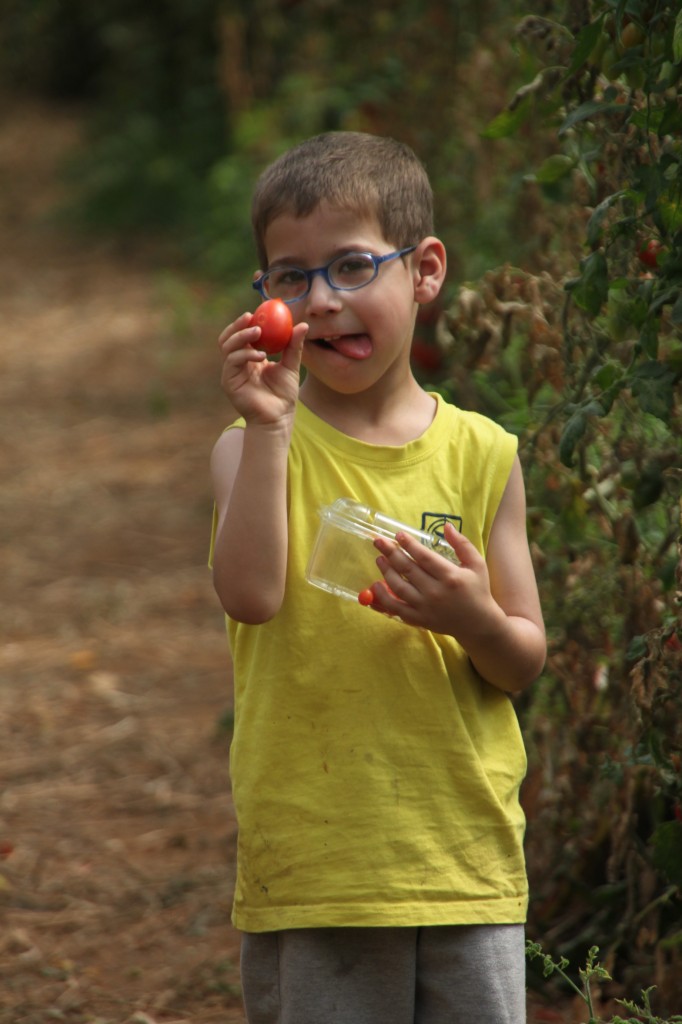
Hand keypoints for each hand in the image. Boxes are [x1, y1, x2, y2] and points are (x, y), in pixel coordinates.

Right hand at [218, 312, 307, 426]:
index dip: (247, 322)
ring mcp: (231, 372)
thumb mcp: (291, 366)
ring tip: (258, 332)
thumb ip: (294, 346)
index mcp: (249, 357)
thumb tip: (302, 325)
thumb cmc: (284, 395)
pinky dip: (245, 353)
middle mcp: (237, 363)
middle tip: (251, 317)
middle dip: (238, 324)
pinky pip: (232, 361)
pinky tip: (260, 355)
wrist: (278, 418)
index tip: (258, 311)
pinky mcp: (229, 381)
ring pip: (227, 346)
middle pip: (229, 337)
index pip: (242, 334)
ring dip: (241, 336)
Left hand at [369, 522, 498, 639]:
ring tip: (379, 559)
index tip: (398, 534)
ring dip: (386, 572)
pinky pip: (396, 608)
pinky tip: (375, 586)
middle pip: (407, 570)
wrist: (478, 624)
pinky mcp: (419, 620)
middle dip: (390, 553)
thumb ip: (462, 544)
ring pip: (399, 588)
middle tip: (379, 542)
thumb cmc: (478, 590)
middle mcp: (436, 592)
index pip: (424, 557)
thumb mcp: (477, 564)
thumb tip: (446, 525)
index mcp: (450, 577)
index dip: (409, 544)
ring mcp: (425, 608)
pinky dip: (383, 598)